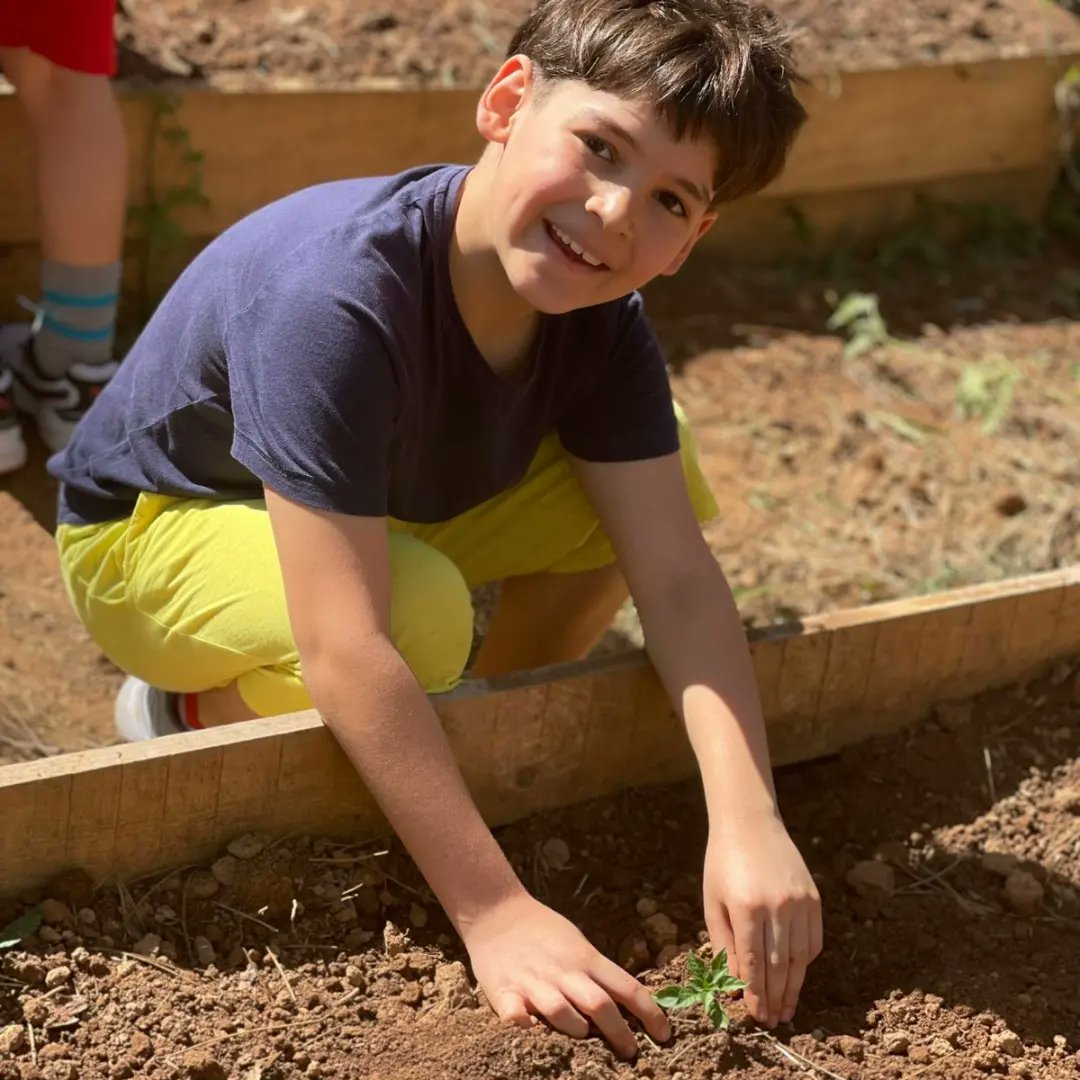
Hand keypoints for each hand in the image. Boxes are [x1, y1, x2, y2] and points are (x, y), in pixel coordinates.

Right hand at [460, 891, 671, 1057]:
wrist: (496, 911)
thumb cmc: (542, 930)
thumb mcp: (577, 944)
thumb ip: (596, 973)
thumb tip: (627, 1004)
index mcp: (585, 958)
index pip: (627, 987)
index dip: (650, 1013)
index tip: (665, 1035)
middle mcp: (563, 971)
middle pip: (599, 1005)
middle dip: (620, 1034)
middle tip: (631, 1054)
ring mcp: (533, 981)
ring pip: (562, 1012)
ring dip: (577, 1030)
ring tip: (584, 1041)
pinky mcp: (504, 990)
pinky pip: (515, 1014)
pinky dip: (524, 1026)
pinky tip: (530, 1031)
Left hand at [703, 812, 821, 1027]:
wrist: (749, 823)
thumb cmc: (723, 863)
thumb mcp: (713, 902)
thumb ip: (725, 943)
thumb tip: (737, 983)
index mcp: (747, 908)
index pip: (754, 963)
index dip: (756, 994)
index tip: (757, 1016)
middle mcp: (777, 906)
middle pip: (780, 966)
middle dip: (776, 998)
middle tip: (773, 1021)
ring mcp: (799, 902)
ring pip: (800, 957)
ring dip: (794, 987)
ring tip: (787, 1008)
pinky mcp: (813, 898)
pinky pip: (813, 940)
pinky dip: (806, 961)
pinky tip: (797, 975)